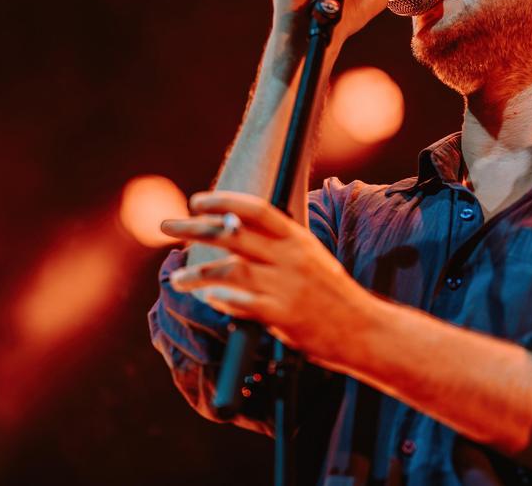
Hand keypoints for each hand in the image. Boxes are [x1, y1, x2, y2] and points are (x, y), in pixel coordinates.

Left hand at [161, 191, 372, 366]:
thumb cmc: (335, 296)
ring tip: (177, 278)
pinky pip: (240, 303)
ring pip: (229, 270)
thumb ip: (281, 247)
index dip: (223, 201)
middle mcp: (290, 257)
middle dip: (194, 227)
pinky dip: (220, 299)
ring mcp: (285, 286)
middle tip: (167, 225)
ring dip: (196, 273)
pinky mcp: (281, 315)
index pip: (255, 209)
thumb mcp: (313, 259)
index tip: (197, 201)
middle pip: (232, 233)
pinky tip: (207, 299)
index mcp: (298, 239)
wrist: (364, 330)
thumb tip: (241, 236)